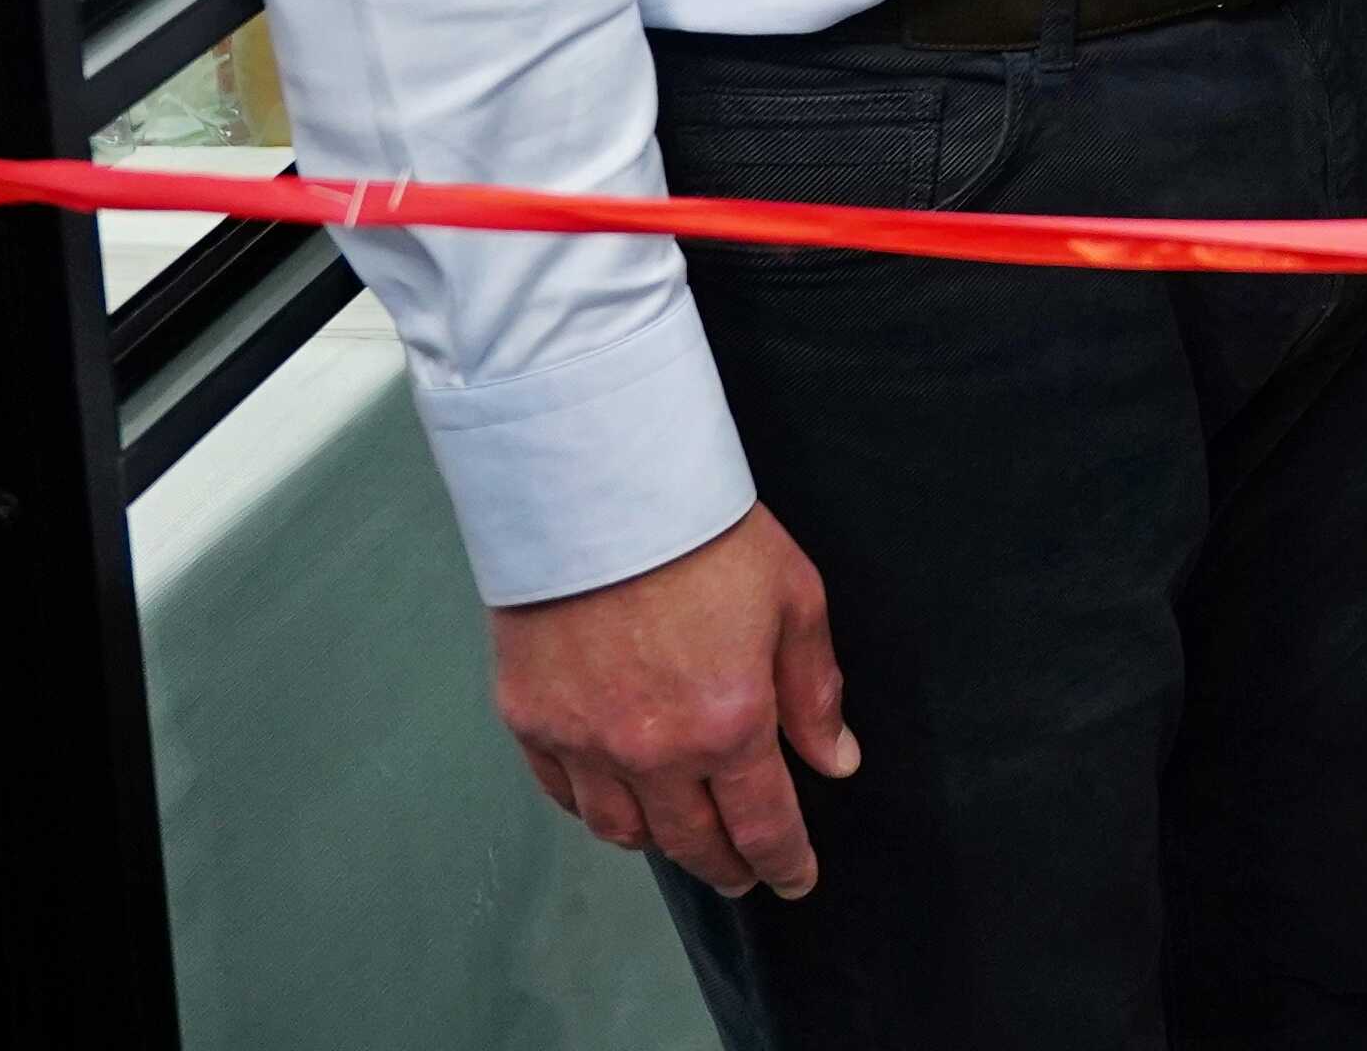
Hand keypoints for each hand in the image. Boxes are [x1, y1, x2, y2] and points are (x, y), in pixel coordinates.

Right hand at [489, 505, 857, 898]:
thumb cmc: (703, 533)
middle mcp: (652, 750)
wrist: (598, 488)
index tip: (794, 878)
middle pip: (692, 841)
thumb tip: (835, 758)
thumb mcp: (794, 599)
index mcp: (728, 723)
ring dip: (658, 843)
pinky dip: (593, 808)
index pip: (762, 823)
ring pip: (621, 830)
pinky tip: (613, 801)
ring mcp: (584, 742)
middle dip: (726, 865)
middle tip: (743, 874)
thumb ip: (814, 690)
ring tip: (682, 839)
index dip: (784, 860)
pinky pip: (563, 793)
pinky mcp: (531, 720)